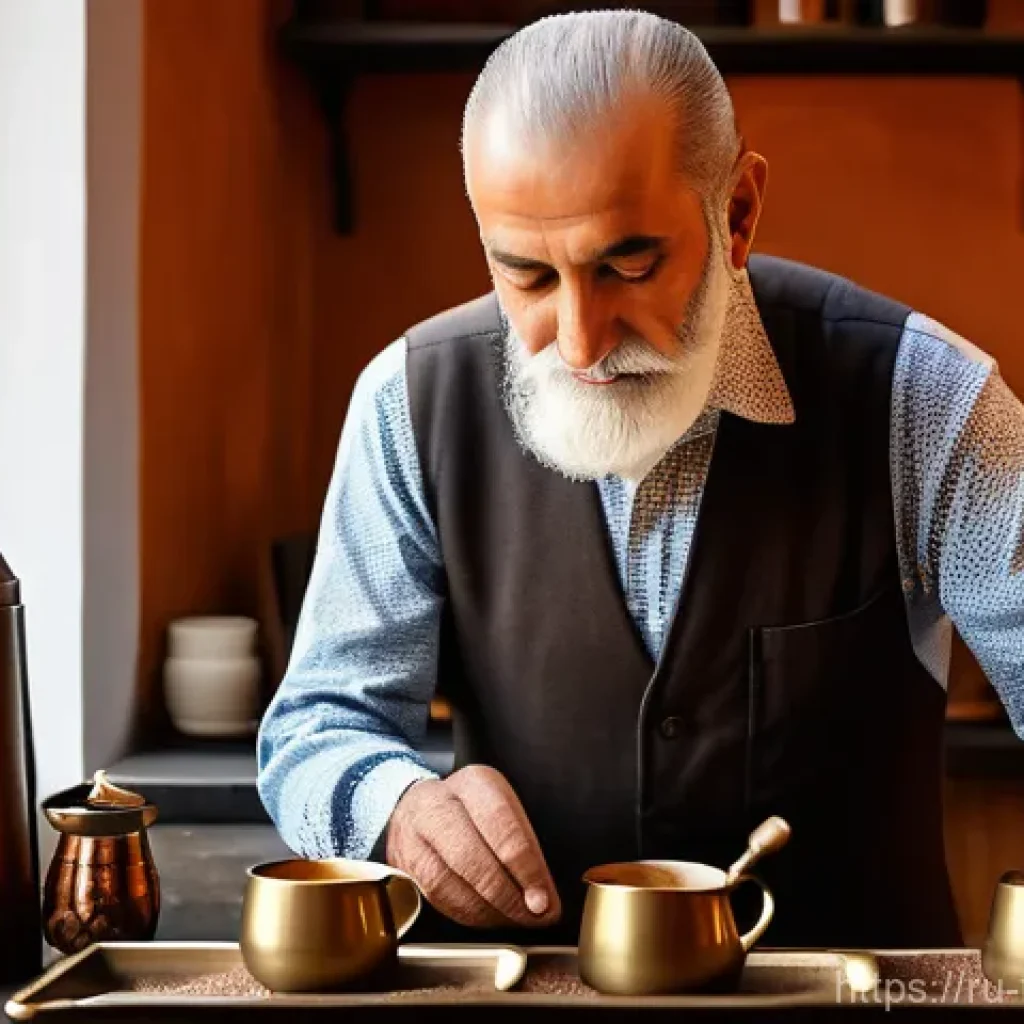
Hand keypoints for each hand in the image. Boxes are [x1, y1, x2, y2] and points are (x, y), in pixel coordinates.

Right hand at [385, 764, 561, 928]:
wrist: (417, 806)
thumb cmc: (471, 810)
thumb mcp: (504, 808)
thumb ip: (526, 847)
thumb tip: (545, 897)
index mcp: (473, 783)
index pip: (500, 825)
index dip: (524, 867)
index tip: (544, 898)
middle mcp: (437, 806)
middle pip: (470, 857)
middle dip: (507, 896)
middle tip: (535, 915)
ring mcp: (414, 837)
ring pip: (449, 884)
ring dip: (489, 912)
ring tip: (517, 919)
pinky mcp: (404, 867)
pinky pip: (437, 900)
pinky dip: (469, 915)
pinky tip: (491, 917)